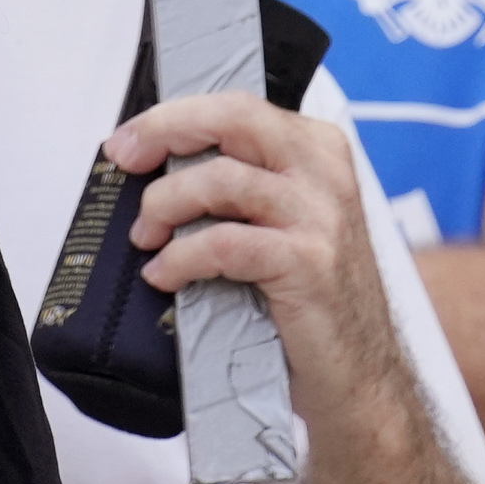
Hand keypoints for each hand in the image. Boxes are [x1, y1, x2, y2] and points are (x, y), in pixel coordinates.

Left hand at [107, 90, 402, 404]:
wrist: (359, 376)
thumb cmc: (313, 302)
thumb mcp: (284, 224)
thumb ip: (241, 188)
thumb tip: (160, 167)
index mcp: (318, 152)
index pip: (237, 108)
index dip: (173, 117)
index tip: (129, 140)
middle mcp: (325, 175)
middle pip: (232, 121)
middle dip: (165, 133)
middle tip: (125, 161)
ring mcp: (321, 217)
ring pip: (221, 180)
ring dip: (166, 205)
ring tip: (147, 237)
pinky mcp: (308, 263)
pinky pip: (224, 243)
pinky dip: (181, 257)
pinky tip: (165, 275)